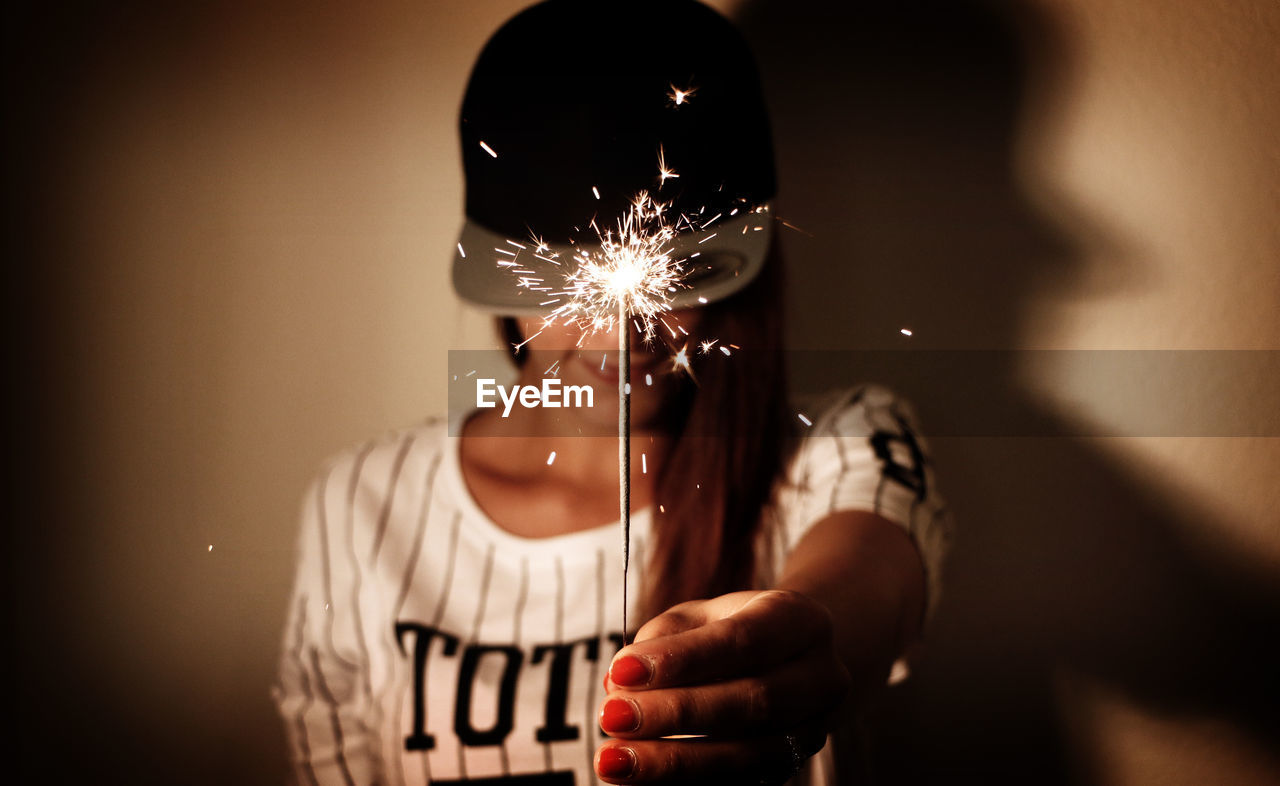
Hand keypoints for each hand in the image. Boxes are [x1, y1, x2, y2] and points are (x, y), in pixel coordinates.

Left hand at [594, 590, 850, 783]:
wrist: (797, 658)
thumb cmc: (735, 629)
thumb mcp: (702, 615)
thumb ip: (662, 639)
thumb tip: (620, 683)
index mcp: (800, 620)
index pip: (743, 640)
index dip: (683, 659)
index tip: (623, 670)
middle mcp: (821, 676)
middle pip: (753, 700)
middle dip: (676, 713)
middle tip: (611, 717)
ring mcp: (815, 728)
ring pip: (750, 755)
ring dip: (675, 763)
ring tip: (614, 761)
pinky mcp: (795, 766)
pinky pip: (743, 783)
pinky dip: (689, 784)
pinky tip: (643, 782)